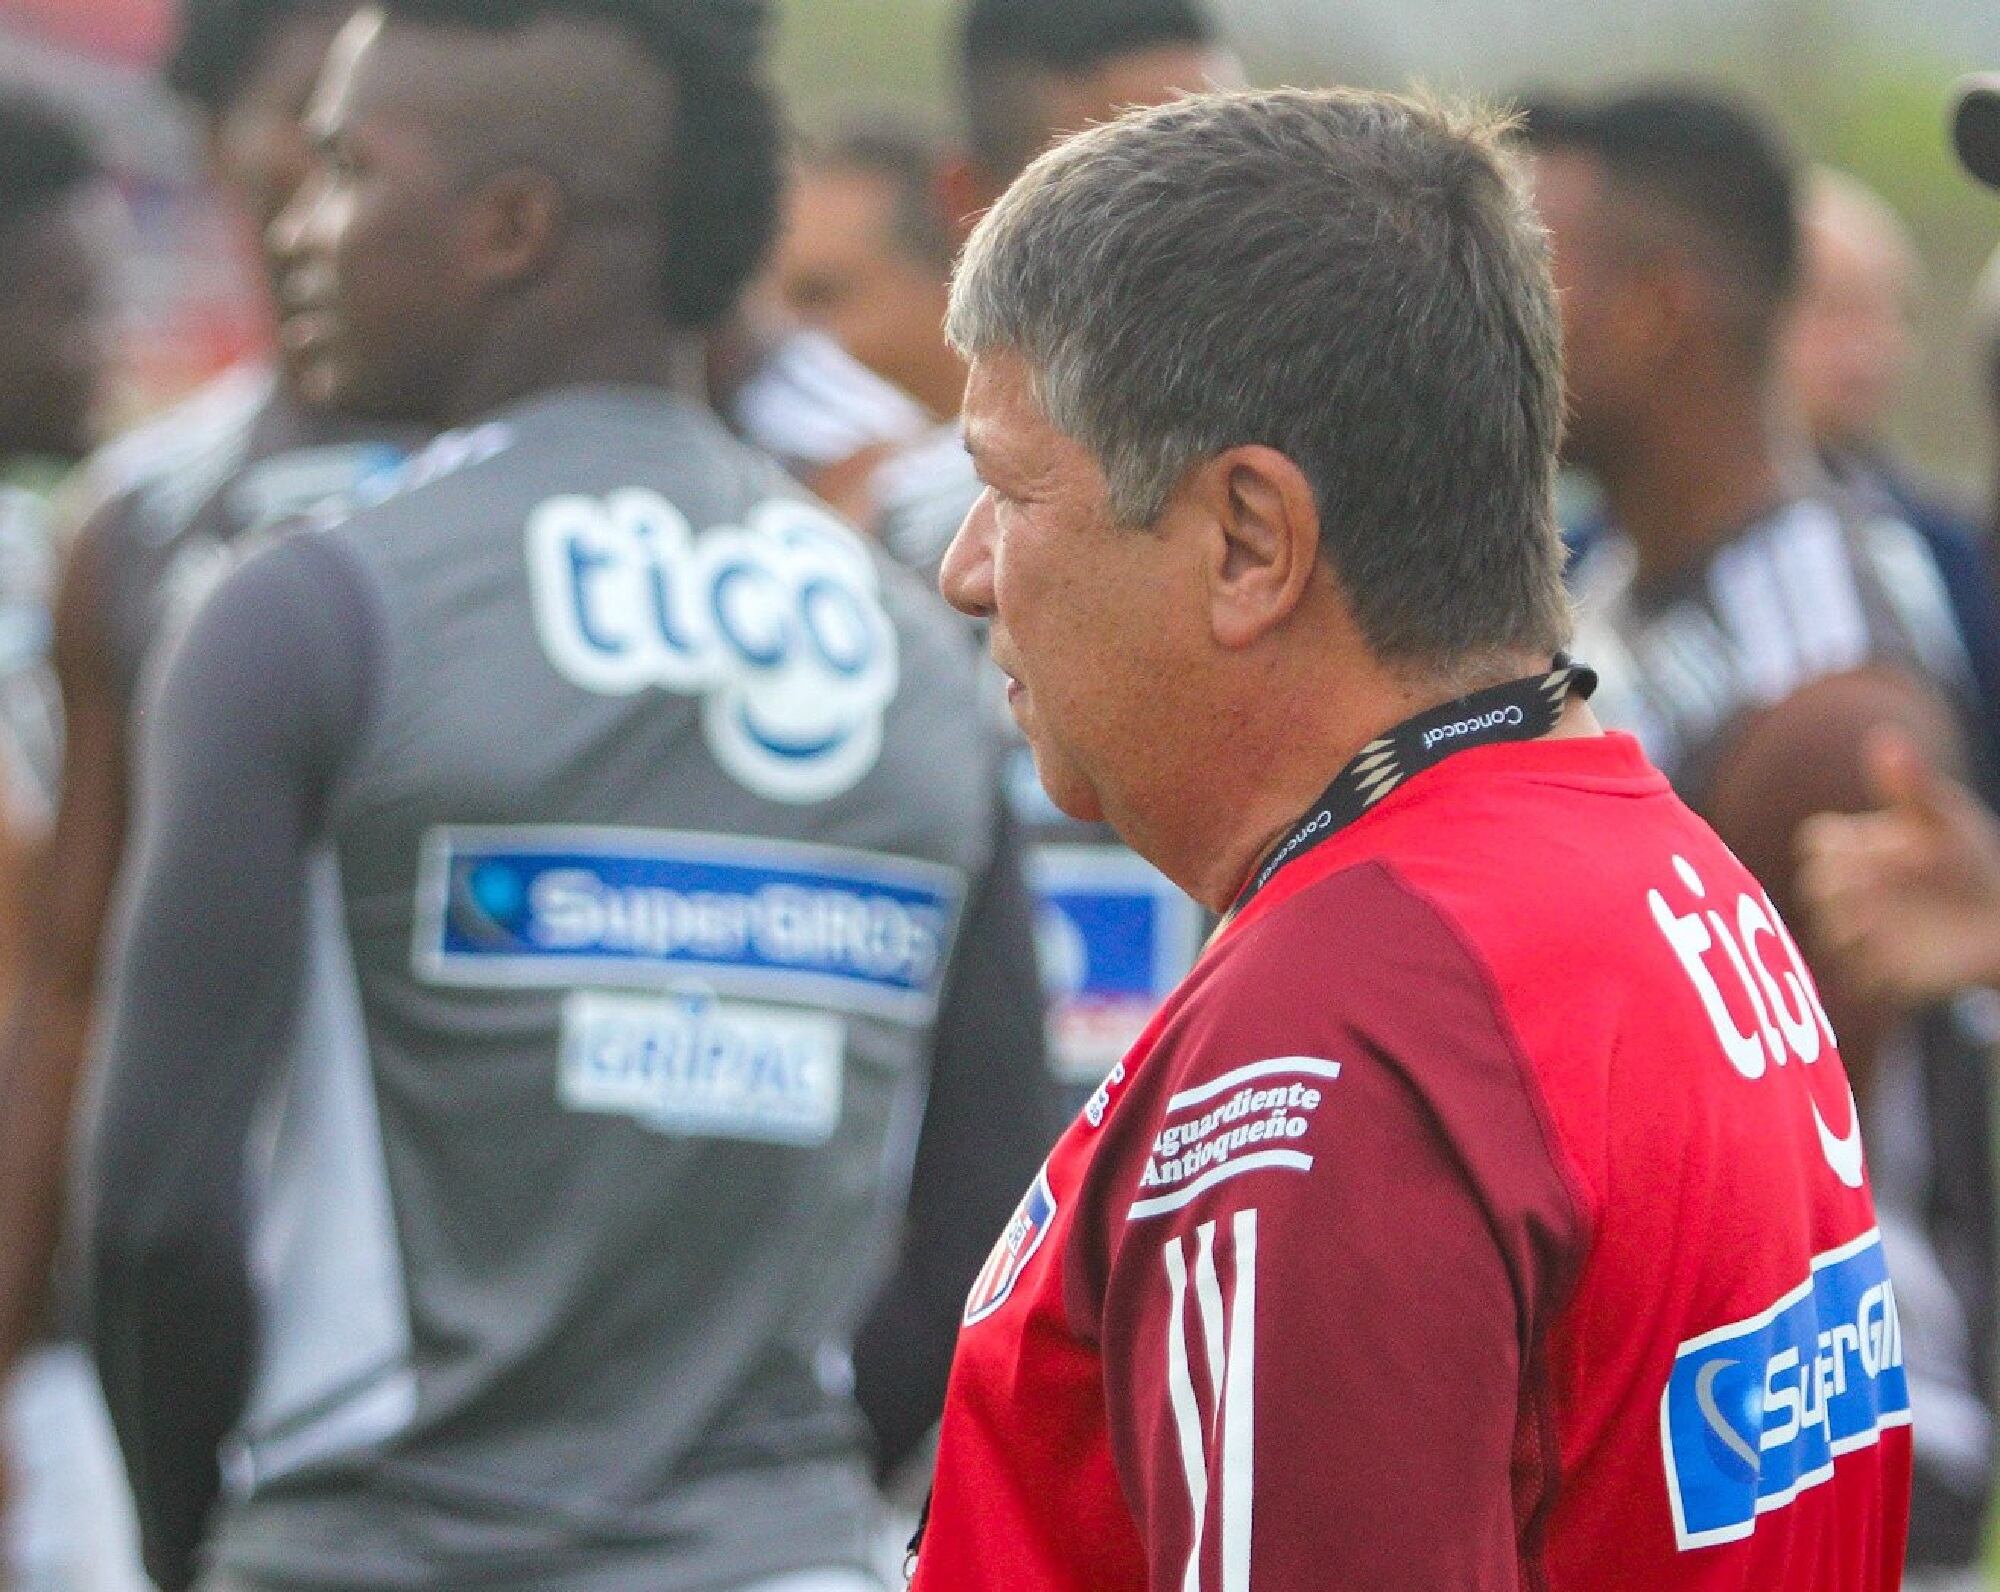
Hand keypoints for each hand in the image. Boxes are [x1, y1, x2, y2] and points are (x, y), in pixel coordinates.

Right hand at [1798, 729, 1999, 1005]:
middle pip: (1816, 888)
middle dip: (1847, 888)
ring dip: (1858, 928)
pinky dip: (1876, 970)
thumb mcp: (1946, 818)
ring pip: (1831, 934)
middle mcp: (1845, 892)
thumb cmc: (1970, 862)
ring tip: (1894, 922)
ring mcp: (1856, 933)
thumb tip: (1884, 737)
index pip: (1815, 844)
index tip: (1885, 847)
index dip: (1842, 846)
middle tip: (1888, 884)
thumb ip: (1912, 783)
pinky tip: (1908, 957)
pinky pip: (1856, 979)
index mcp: (1851, 848)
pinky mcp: (1876, 974)